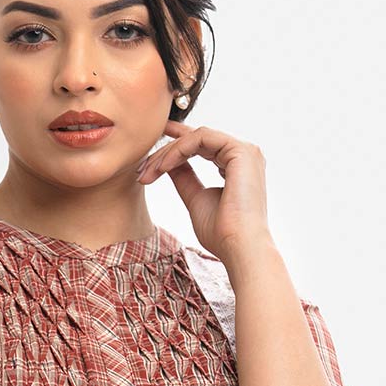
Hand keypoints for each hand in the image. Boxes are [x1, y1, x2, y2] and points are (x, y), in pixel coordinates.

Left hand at [137, 119, 269, 255]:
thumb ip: (184, 178)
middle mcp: (242, 155)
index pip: (202, 145)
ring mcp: (244, 151)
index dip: (175, 141)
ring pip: (195, 137)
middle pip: (195, 140)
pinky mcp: (241, 151)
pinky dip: (178, 150)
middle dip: (164, 152)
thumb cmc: (221, 233)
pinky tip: (162, 167)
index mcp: (235, 166)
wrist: (238, 247)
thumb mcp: (195, 199)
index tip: (149, 147)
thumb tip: (167, 164)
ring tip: (148, 173)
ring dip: (167, 153)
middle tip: (141, 170)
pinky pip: (201, 138)